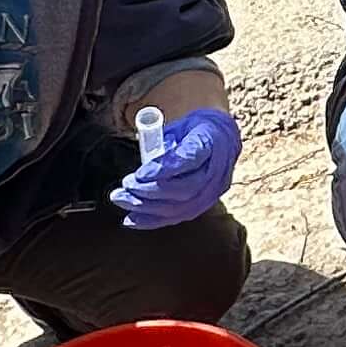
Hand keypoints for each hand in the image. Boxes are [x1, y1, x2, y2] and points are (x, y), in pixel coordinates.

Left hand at [110, 106, 239, 227]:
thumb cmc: (198, 129)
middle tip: (126, 184)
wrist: (224, 139)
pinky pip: (178, 217)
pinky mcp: (205, 205)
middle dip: (150, 191)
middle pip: (184, 189)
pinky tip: (132, 219)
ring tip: (122, 199)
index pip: (188, 160)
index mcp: (210, 143)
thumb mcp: (181, 126)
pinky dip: (153, 220)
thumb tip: (142, 158)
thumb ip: (163, 142)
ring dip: (146, 207)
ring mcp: (213, 191)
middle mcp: (216, 171)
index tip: (139, 174)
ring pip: (180, 207)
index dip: (163, 169)